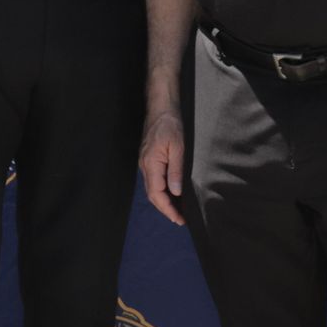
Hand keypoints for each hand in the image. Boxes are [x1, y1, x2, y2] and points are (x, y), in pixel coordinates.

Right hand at [139, 109, 186, 226]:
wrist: (161, 107)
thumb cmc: (170, 124)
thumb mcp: (177, 147)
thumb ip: (176, 170)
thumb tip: (176, 192)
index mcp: (151, 164)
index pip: (157, 194)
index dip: (168, 209)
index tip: (179, 219)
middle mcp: (145, 166)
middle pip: (153, 195)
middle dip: (166, 209)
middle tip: (181, 220)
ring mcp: (145, 162)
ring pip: (153, 188)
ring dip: (164, 201)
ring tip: (179, 210)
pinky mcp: (149, 158)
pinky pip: (154, 180)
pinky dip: (162, 190)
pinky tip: (172, 193)